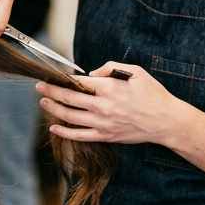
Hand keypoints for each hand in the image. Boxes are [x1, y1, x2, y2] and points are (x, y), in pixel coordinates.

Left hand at [36, 63, 180, 144]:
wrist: (165, 121)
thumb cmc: (153, 94)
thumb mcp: (136, 72)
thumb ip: (110, 68)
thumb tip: (91, 74)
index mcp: (109, 88)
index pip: (79, 82)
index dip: (64, 79)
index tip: (55, 76)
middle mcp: (102, 106)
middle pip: (69, 98)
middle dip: (51, 91)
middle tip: (40, 87)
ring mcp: (102, 123)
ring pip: (70, 117)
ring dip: (54, 109)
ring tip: (43, 102)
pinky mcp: (105, 136)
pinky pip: (79, 136)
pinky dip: (64, 132)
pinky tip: (54, 127)